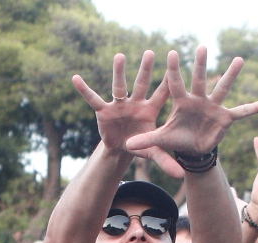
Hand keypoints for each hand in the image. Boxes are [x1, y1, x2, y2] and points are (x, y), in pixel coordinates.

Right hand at [72, 50, 173, 170]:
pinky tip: (75, 78)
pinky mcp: (104, 111)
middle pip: (141, 85)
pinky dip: (84, 90)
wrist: (121, 149)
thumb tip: (182, 176)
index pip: (161, 96)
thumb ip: (167, 161)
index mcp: (149, 111)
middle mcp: (135, 104)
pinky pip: (93, 99)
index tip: (174, 69)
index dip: (166, 84)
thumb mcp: (153, 154)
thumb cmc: (141, 146)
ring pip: (119, 87)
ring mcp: (119, 106)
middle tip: (150, 52)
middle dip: (145, 70)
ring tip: (119, 55)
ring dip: (119, 72)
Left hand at [125, 47, 257, 177]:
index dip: (174, 71)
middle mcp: (198, 100)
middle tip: (202, 47)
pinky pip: (243, 112)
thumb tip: (127, 146)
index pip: (175, 84)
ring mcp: (213, 107)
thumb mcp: (160, 140)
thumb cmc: (176, 138)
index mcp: (181, 102)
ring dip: (230, 75)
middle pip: (200, 80)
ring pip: (222, 88)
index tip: (172, 53)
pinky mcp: (225, 117)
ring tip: (239, 59)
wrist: (192, 149)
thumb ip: (146, 140)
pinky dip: (256, 108)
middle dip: (201, 65)